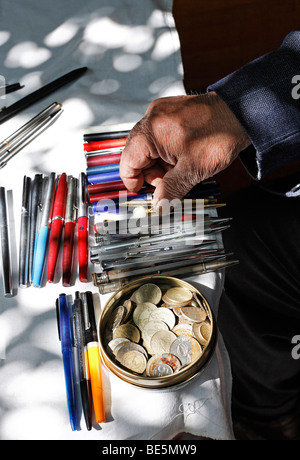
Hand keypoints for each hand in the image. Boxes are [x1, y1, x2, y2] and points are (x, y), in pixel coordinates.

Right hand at [119, 92, 250, 206]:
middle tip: (168, 182)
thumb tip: (158, 206)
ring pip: (147, 146)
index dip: (134, 181)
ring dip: (159, 163)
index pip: (128, 161)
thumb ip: (170, 190)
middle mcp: (152, 117)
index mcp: (152, 130)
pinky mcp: (170, 111)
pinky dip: (165, 150)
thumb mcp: (193, 170)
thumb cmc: (220, 135)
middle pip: (136, 153)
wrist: (241, 114)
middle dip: (150, 172)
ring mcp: (160, 112)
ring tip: (179, 168)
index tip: (143, 192)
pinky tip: (181, 157)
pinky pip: (158, 136)